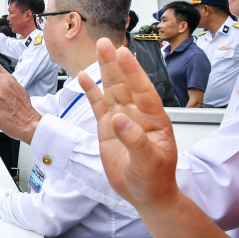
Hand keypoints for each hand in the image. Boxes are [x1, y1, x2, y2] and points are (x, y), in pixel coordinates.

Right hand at [77, 38, 178, 208]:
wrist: (146, 195)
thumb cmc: (154, 180)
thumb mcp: (148, 162)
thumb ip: (135, 140)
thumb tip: (119, 118)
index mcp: (154, 120)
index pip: (143, 90)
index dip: (133, 72)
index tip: (123, 54)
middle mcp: (138, 114)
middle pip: (125, 84)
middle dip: (116, 63)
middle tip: (106, 42)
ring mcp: (122, 119)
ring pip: (112, 89)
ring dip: (105, 70)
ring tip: (99, 49)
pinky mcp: (108, 128)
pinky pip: (98, 105)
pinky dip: (91, 91)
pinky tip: (84, 76)